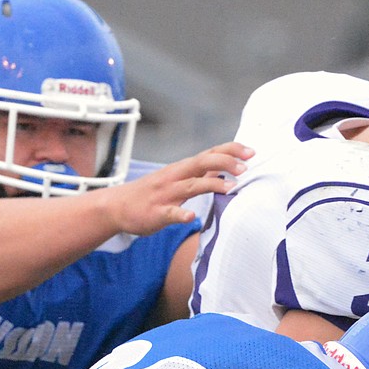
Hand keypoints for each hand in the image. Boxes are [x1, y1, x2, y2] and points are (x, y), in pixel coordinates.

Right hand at [101, 141, 253, 235]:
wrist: (117, 206)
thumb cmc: (152, 194)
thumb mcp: (177, 180)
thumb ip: (199, 176)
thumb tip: (224, 171)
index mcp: (182, 169)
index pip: (209, 154)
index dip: (230, 151)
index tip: (251, 152)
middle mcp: (175, 177)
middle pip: (202, 163)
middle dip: (225, 163)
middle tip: (246, 167)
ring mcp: (165, 195)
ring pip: (191, 186)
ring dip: (211, 185)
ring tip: (231, 188)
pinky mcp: (156, 213)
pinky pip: (170, 213)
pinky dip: (181, 214)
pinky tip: (191, 217)